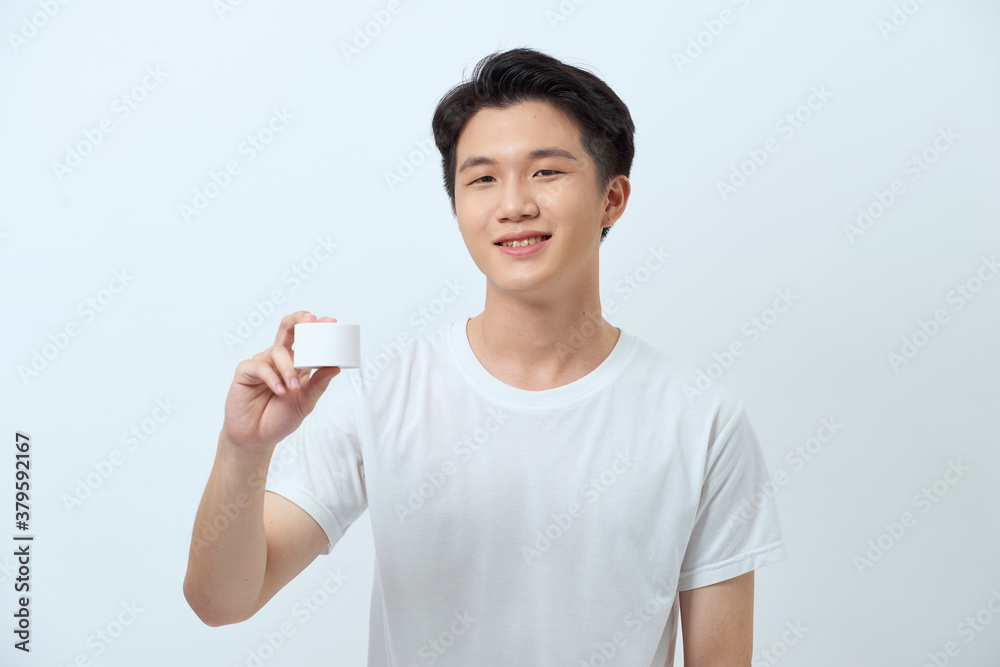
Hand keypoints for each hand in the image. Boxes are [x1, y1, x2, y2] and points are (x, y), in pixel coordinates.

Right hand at [221, 311, 340, 451]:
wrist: (258, 438)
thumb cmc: (281, 418)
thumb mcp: (306, 402)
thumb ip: (318, 385)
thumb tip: (335, 367)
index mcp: (297, 363)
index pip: (306, 338)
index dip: (316, 326)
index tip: (331, 321)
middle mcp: (279, 359)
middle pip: (287, 329)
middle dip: (298, 320)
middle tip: (310, 321)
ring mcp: (262, 364)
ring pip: (277, 351)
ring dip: (288, 368)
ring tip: (294, 388)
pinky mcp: (245, 372)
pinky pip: (259, 366)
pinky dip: (271, 377)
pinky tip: (279, 391)